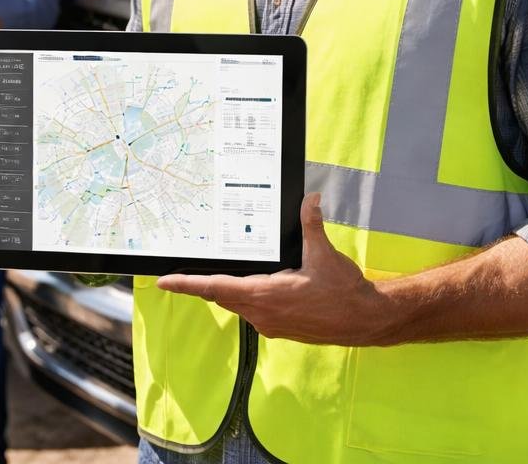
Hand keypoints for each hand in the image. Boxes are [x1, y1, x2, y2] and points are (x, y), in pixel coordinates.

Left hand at [156, 193, 393, 345]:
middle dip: (202, 282)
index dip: (187, 284)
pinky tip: (255, 283)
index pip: (215, 287)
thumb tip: (309, 199)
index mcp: (265, 294)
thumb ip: (311, 224)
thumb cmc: (343, 291)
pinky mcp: (279, 328)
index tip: (163, 281)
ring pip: (237, 302)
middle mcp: (262, 312)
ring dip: (227, 288)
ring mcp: (270, 323)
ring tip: (217, 271)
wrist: (364, 320)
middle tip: (181, 270)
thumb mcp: (324, 253)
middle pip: (221, 294)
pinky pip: (253, 310)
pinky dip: (246, 295)